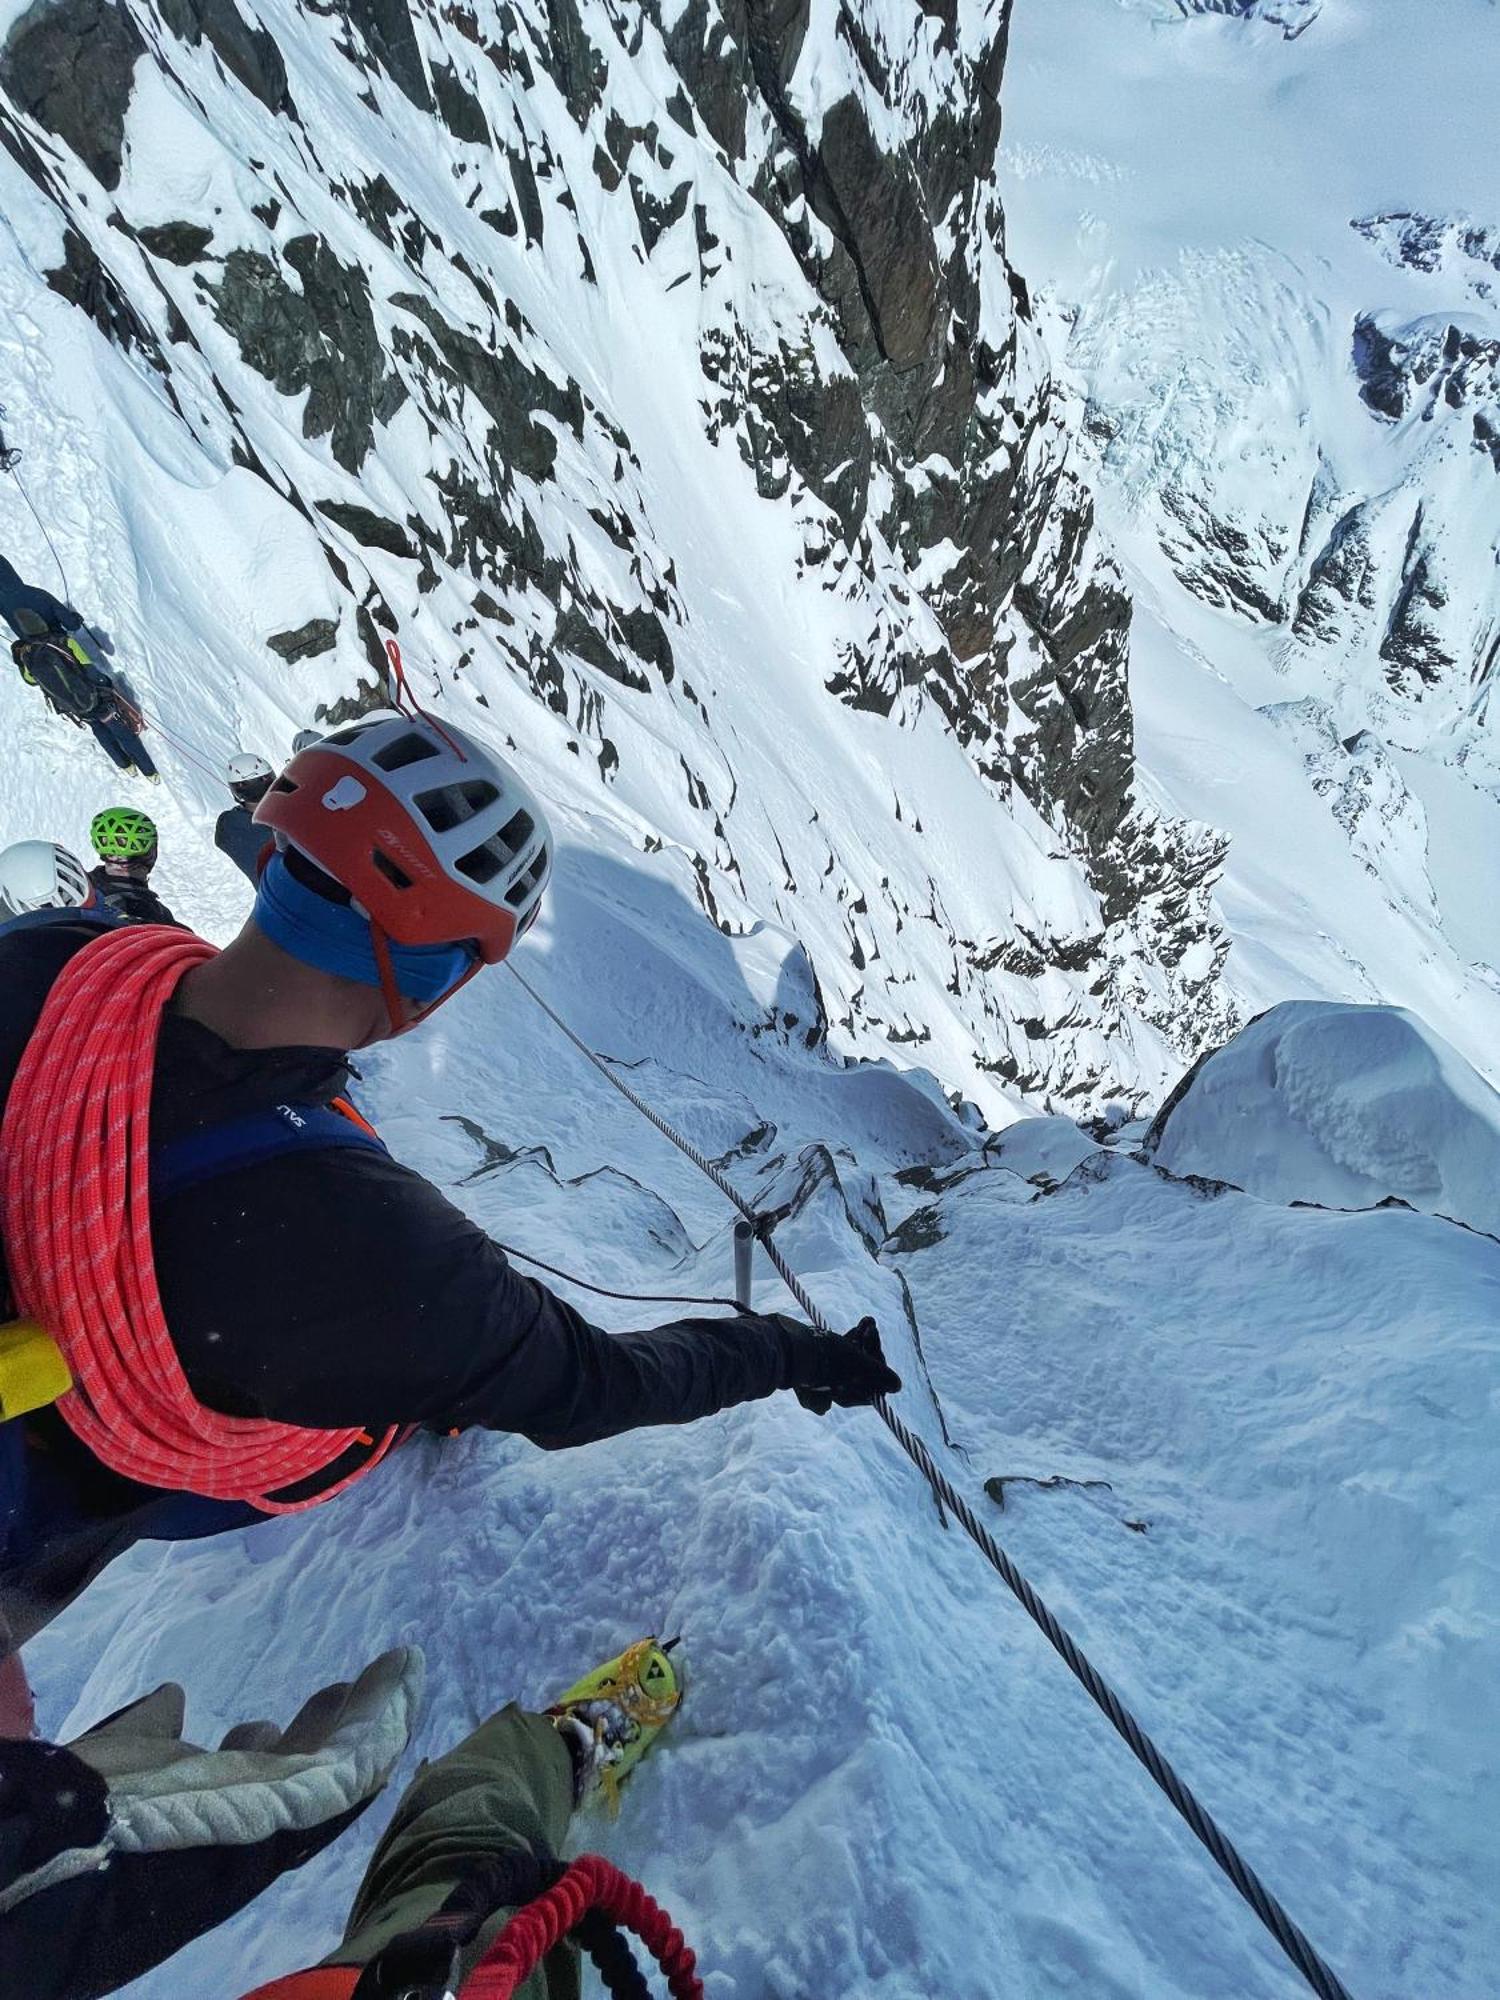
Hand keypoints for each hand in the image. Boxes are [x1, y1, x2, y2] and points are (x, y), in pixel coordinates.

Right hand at [777, 1314, 900, 1413]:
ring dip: (865, 1338)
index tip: (875, 1347)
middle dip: (872, 1347)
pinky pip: (844, 1350)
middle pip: (866, 1369)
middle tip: (871, 1329)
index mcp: (849, 1396)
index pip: (876, 1383)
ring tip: (868, 1322)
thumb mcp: (859, 1366)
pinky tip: (864, 1321)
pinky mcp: (822, 1360)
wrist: (789, 1347)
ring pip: (855, 1357)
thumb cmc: (827, 1359)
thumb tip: (896, 1387)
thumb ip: (880, 1376)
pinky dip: (854, 1336)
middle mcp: (840, 1388)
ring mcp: (830, 1374)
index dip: (879, 1364)